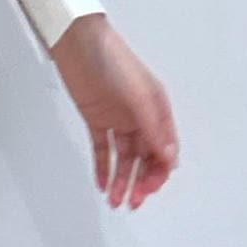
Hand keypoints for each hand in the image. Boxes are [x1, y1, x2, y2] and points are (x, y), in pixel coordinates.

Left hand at [49, 13, 178, 210]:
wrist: (78, 44)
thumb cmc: (113, 60)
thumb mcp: (138, 94)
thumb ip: (152, 126)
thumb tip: (168, 156)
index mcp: (158, 110)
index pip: (164, 150)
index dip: (158, 173)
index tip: (148, 189)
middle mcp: (140, 117)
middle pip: (146, 158)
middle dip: (141, 182)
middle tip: (132, 202)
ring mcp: (119, 120)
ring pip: (124, 158)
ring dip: (121, 180)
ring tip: (115, 201)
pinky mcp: (97, 120)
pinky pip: (103, 150)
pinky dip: (103, 168)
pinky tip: (102, 185)